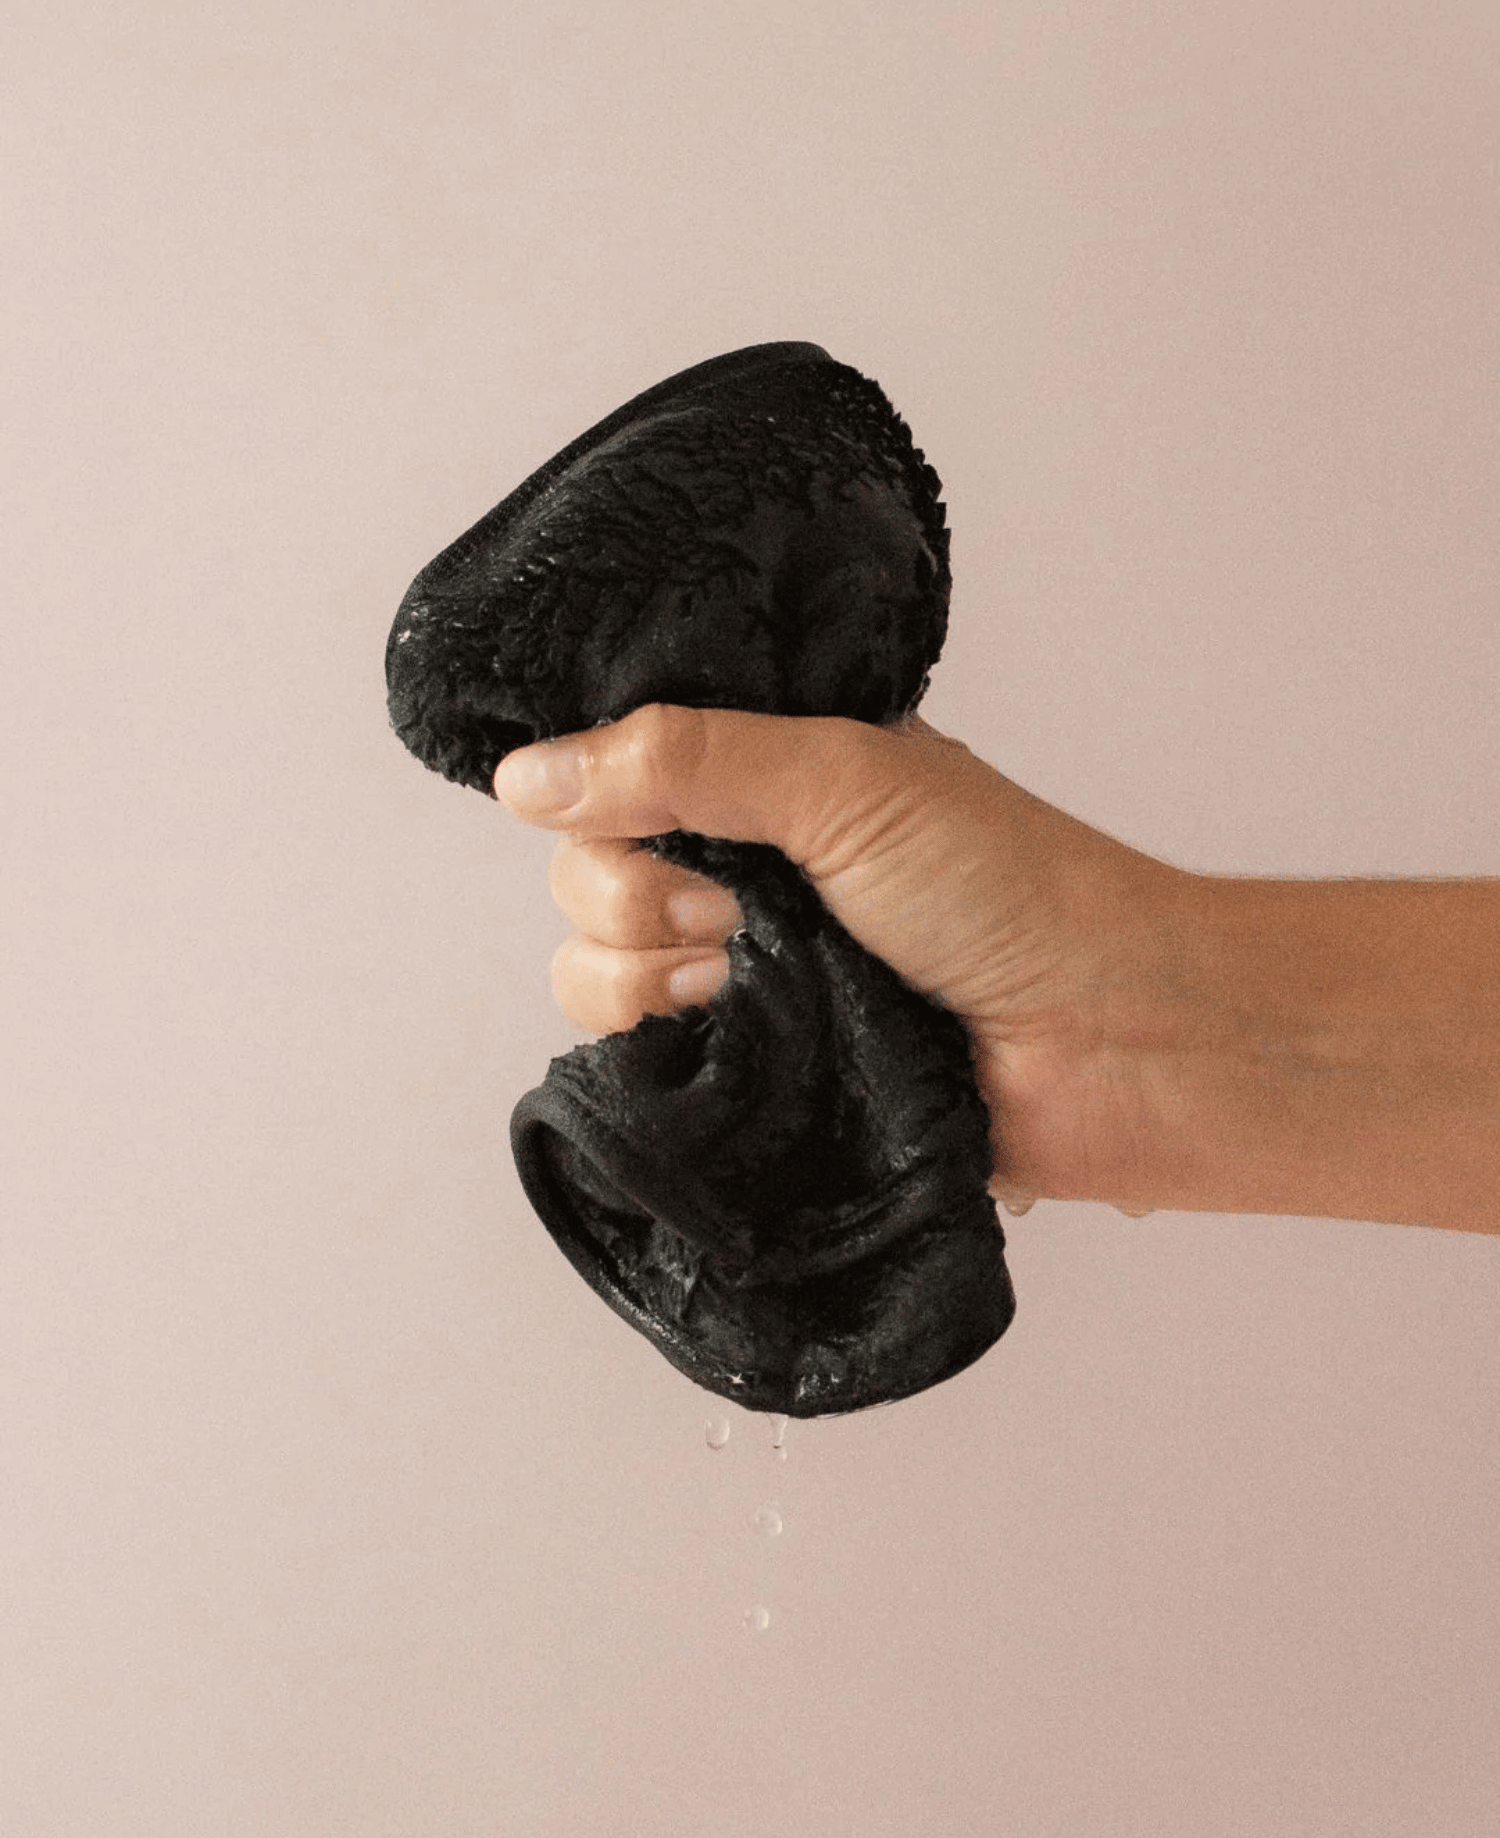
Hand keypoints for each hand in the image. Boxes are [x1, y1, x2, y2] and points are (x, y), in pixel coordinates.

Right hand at [493, 704, 1179, 1212]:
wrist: (1109, 1043)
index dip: (608, 802)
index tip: (664, 826)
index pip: (616, 777)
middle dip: (640, 899)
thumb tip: (524, 775)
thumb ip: (682, 759)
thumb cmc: (1011, 892)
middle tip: (740, 909)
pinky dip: (662, 1054)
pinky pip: (636, 1068)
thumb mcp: (844, 778)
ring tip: (753, 982)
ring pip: (593, 976)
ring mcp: (745, 982)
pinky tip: (737, 1040)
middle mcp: (747, 878)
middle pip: (586, 880)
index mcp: (772, 784)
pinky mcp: (751, 1078)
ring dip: (655, 981)